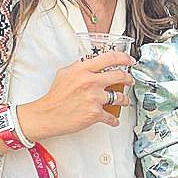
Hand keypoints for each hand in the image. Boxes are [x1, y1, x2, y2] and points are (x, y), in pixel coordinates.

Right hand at [18, 51, 135, 140]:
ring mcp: (94, 98)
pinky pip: (111, 116)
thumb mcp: (65, 73)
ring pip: (120, 97)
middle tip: (130, 80)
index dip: (124, 58)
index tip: (129, 60)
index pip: (110, 58)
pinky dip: (114, 119)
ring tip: (124, 100)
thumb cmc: (54, 97)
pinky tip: (114, 119)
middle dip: (129, 78)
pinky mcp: (95, 113)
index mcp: (83, 70)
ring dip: (124, 99)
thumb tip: (92, 64)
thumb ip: (80, 67)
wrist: (46, 115)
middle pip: (120, 76)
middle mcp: (91, 82)